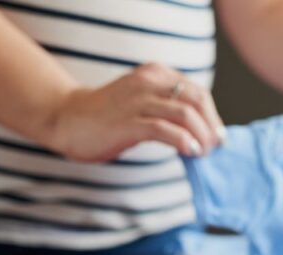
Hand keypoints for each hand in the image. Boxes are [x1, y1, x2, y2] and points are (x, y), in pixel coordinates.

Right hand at [43, 63, 224, 162]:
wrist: (67, 119)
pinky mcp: (129, 122)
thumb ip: (164, 107)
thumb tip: (196, 129)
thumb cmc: (105, 115)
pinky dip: (183, 140)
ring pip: (184, 114)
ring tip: (203, 153)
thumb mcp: (140, 101)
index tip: (216, 136)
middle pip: (196, 100)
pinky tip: (190, 152)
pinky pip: (164, 129)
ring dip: (201, 136)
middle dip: (211, 126)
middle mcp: (149, 82)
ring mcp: (138, 101)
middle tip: (213, 147)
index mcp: (155, 74)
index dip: (212, 115)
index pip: (197, 92)